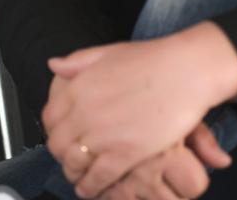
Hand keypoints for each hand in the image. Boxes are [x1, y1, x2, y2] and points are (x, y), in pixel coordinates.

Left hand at [42, 21, 236, 197]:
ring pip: (74, 163)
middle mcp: (85, 110)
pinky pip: (98, 178)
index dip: (54, 129)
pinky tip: (92, 188)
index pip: (50, 116)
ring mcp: (104, 134)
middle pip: (57, 144)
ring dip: (74, 173)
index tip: (62, 135)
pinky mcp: (125, 153)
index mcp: (79, 86)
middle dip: (62, 154)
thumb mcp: (109, 51)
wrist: (185, 71)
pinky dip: (91, 187)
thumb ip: (78, 61)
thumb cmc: (153, 59)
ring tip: (80, 177)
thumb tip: (54, 65)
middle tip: (71, 158)